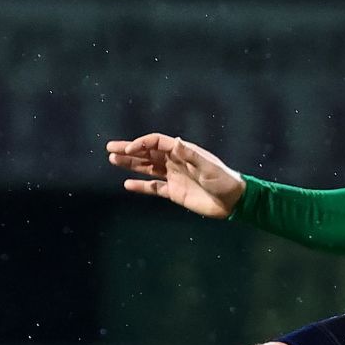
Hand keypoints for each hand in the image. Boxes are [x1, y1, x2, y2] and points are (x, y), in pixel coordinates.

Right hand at [106, 133, 243, 218]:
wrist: (234, 202)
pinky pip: (154, 187)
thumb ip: (191, 156)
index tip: (128, 149)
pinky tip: (127, 184)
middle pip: (148, 153)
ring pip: (147, 168)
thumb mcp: (209, 167)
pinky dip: (141, 186)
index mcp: (183, 152)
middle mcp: (175, 162)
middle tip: (110, 148)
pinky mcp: (174, 192)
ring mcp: (174, 176)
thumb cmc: (224, 180)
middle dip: (129, 150)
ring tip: (113, 160)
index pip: (157, 142)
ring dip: (131, 164)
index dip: (142, 143)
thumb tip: (176, 142)